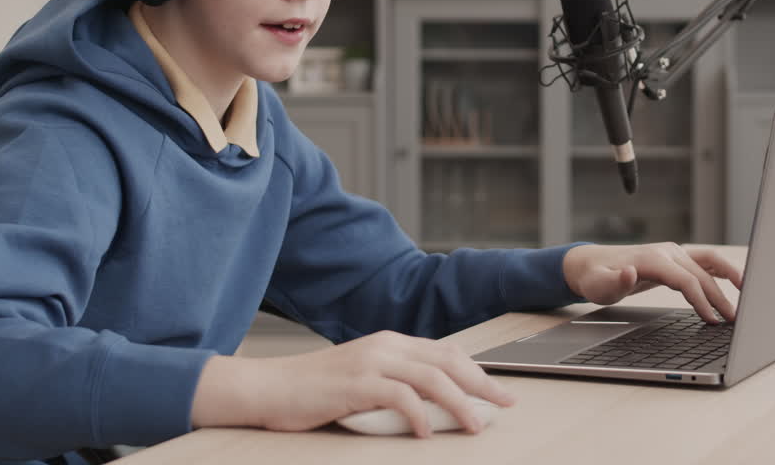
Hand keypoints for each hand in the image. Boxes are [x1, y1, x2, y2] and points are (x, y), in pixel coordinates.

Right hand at [191, 331, 514, 437]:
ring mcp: (370, 361)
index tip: (500, 391)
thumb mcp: (361, 380)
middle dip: (482, 383)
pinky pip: (399, 396)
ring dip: (460, 402)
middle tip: (507, 403)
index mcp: (390, 342)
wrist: (266, 388)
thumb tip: (433, 403)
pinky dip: (419, 415)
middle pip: (448, 361)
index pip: (446, 353)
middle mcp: (385, 345)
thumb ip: (395, 382)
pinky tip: (426, 433)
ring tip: (477, 425)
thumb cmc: (313, 391)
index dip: (478, 371)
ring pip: (431, 377)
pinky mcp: (355, 383)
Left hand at [562, 243, 743, 321]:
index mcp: (652, 258)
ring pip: (709, 263)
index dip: (701, 300)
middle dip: (719, 298)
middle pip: (701, 275)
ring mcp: (674, 252)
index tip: (711, 320)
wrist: (593, 264)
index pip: (685, 280)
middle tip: (733, 321)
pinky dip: (723, 270)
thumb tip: (629, 272)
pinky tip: (738, 282)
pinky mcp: (677, 258)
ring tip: (747, 297)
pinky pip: (706, 260)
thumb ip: (614, 282)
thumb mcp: (599, 286)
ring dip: (729, 279)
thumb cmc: (597, 278)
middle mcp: (667, 252)